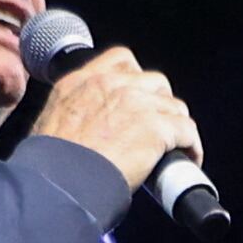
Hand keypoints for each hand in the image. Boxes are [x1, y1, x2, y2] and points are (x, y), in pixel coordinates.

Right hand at [31, 45, 202, 195]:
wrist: (59, 183)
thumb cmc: (50, 165)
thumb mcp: (51, 122)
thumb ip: (73, 113)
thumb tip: (85, 131)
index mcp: (83, 81)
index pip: (122, 59)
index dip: (137, 79)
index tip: (139, 97)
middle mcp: (112, 84)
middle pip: (156, 82)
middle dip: (160, 103)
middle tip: (158, 128)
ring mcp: (136, 103)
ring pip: (175, 107)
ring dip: (177, 126)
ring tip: (176, 147)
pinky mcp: (156, 128)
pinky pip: (187, 130)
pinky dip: (192, 145)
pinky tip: (189, 158)